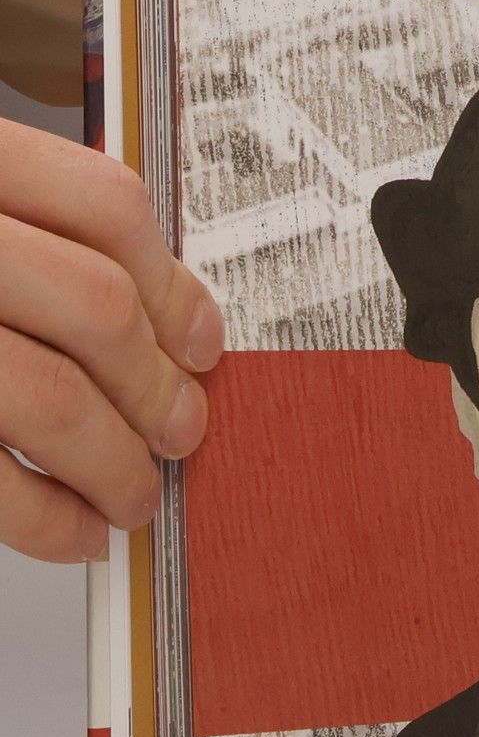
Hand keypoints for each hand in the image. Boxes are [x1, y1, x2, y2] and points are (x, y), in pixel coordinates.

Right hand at [0, 119, 222, 560]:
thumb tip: (156, 325)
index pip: (101, 206)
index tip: (200, 341)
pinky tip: (71, 530)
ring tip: (133, 495)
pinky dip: (47, 517)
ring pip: (53, 397)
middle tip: (179, 431)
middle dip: (155, 387)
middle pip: (95, 306)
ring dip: (115, 465)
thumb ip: (21, 239)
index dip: (172, 284)